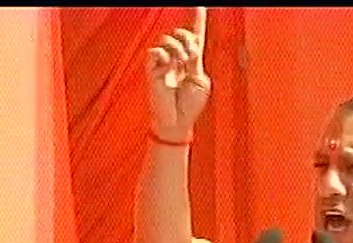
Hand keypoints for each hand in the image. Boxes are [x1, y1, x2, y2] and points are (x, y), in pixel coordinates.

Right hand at [146, 7, 210, 140]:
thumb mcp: (200, 81)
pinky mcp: (152, 70)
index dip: (197, 21)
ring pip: (167, 39)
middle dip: (188, 37)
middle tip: (190, 53)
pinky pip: (154, 51)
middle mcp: (177, 60)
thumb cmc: (190, 106)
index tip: (200, 6)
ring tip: (180, 61)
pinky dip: (163, 55)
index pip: (195, 37)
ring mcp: (164, 64)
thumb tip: (188, 48)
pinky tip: (167, 65)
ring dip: (177, 47)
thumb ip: (195, 62)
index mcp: (192, 62)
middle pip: (182, 34)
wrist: (177, 122)